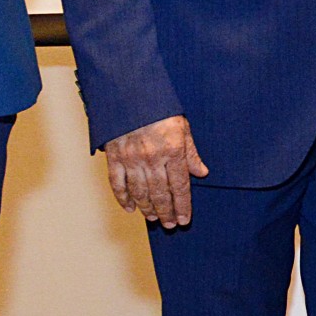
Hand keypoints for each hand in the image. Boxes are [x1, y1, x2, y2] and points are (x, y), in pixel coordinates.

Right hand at [104, 113, 207, 228]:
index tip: (184, 220)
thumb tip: (201, 172)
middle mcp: (152, 157)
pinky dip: (123, 198)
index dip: (182, 206)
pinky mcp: (114, 156)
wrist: (130, 91)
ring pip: (140, 192)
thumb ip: (191, 152)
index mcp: (172, 150)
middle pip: (160, 194)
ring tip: (153, 218)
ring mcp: (131, 158)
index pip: (179, 187)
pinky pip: (117, 183)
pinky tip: (129, 208)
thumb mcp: (182, 126)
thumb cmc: (159, 107)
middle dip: (166, 212)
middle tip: (169, 225)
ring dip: (147, 208)